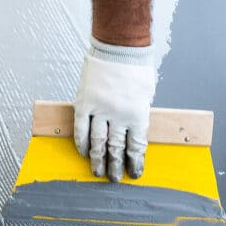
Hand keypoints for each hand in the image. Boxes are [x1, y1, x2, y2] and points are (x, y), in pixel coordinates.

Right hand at [74, 39, 155, 181]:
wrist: (119, 47)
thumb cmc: (136, 68)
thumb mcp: (145, 95)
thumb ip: (138, 115)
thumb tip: (133, 133)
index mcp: (138, 114)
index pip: (136, 146)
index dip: (135, 162)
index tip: (134, 173)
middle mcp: (119, 116)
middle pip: (116, 148)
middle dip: (116, 166)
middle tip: (114, 179)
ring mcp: (100, 110)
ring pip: (97, 142)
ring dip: (97, 159)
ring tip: (97, 171)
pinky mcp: (85, 103)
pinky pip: (81, 128)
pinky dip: (81, 142)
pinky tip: (82, 152)